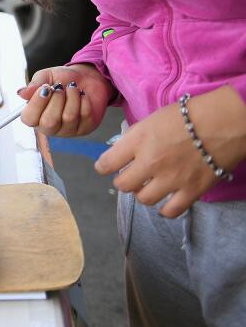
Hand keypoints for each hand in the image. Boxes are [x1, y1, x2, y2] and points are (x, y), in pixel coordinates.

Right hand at [19, 64, 112, 136]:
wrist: (86, 77)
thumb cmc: (63, 79)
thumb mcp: (46, 76)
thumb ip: (34, 85)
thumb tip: (21, 93)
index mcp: (35, 114)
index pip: (29, 119)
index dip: (36, 104)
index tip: (45, 88)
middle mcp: (49, 126)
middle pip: (49, 122)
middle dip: (57, 100)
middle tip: (60, 87)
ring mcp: (67, 130)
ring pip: (69, 118)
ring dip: (72, 97)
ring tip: (72, 88)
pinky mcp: (84, 129)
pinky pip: (84, 115)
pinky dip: (84, 100)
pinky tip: (82, 95)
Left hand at [95, 86, 245, 217]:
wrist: (223, 123)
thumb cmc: (187, 115)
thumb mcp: (152, 119)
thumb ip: (136, 138)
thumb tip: (124, 151)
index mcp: (138, 141)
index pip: (107, 162)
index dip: (103, 166)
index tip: (106, 167)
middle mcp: (150, 162)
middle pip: (123, 185)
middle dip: (123, 181)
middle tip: (130, 176)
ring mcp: (171, 180)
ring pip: (144, 199)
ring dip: (143, 193)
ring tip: (149, 186)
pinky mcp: (191, 191)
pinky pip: (170, 211)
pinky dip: (165, 209)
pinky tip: (165, 201)